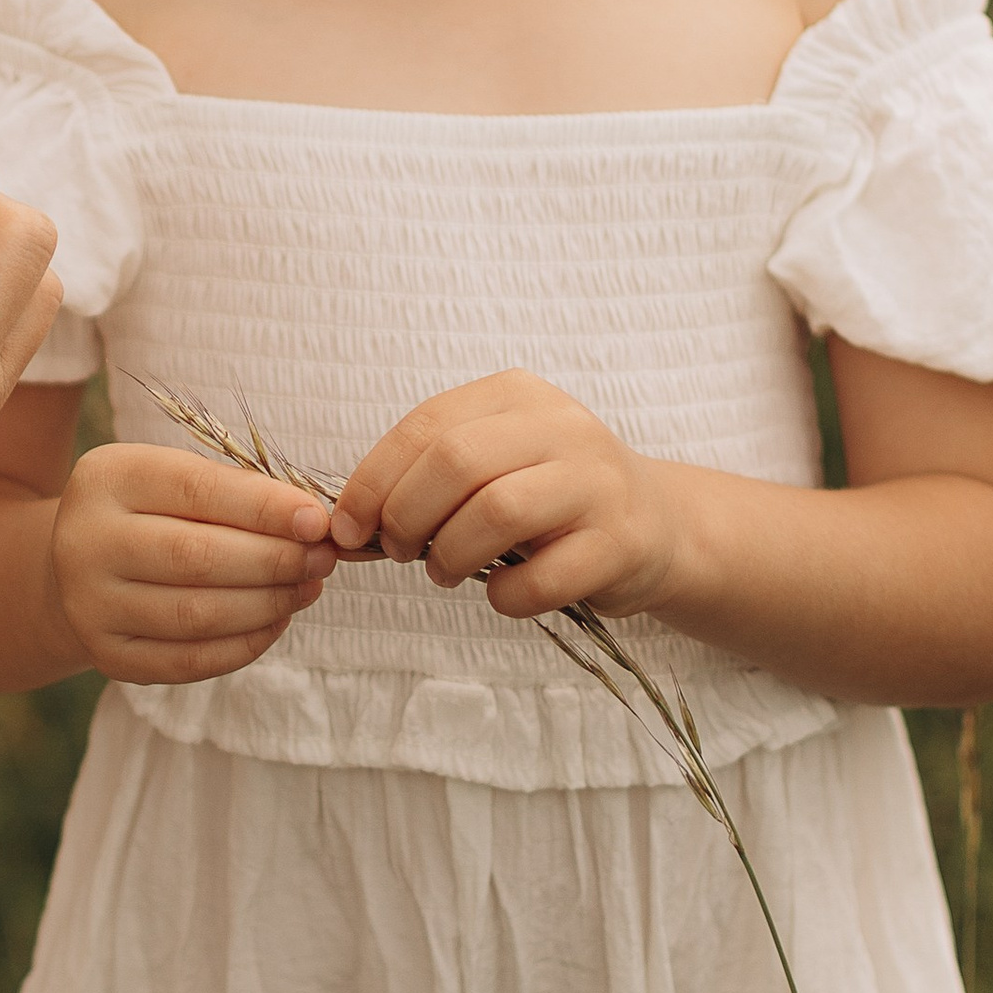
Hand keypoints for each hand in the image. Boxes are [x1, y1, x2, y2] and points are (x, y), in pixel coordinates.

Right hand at [45, 441, 334, 682]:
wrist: (78, 564)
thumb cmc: (149, 511)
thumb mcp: (172, 479)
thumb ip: (236, 494)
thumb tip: (314, 524)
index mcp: (105, 479)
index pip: (196, 491)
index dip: (264, 508)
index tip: (317, 519)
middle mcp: (85, 541)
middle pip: (197, 557)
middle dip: (275, 559)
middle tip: (323, 558)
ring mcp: (90, 605)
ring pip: (197, 614)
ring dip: (268, 603)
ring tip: (308, 587)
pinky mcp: (107, 655)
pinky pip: (189, 660)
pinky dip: (244, 644)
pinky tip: (275, 621)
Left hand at [324, 371, 680, 618]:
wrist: (659, 527)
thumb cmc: (549, 501)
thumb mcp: (488, 470)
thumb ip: (417, 487)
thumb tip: (333, 530)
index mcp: (517, 395)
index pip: (425, 427)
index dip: (372, 482)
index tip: (348, 530)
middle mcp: (563, 426)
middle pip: (456, 463)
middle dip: (406, 517)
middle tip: (399, 553)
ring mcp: (598, 482)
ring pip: (497, 511)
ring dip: (450, 555)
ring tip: (444, 572)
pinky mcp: (622, 542)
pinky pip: (541, 577)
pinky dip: (505, 596)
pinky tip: (503, 593)